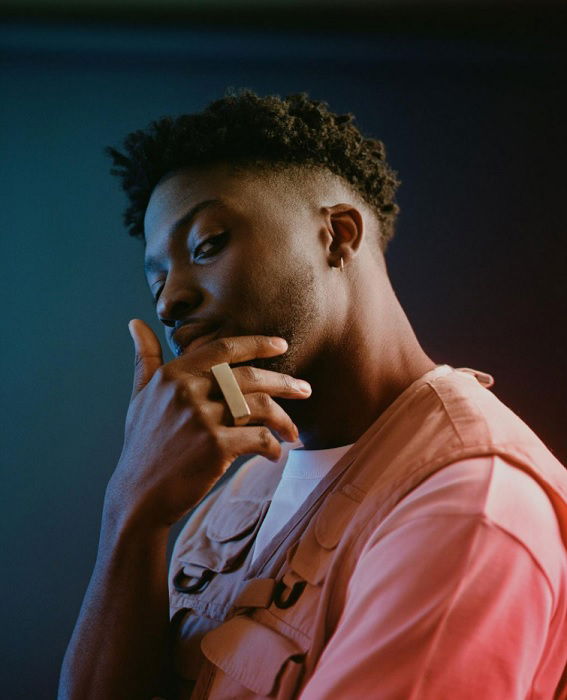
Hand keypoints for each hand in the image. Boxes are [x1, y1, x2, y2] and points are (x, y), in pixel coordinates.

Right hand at [105, 319, 311, 528]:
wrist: (139, 496)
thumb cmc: (144, 444)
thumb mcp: (140, 396)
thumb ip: (145, 358)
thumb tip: (136, 322)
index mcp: (173, 375)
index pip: (223, 349)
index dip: (257, 344)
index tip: (282, 345)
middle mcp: (187, 391)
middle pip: (249, 377)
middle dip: (284, 383)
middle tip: (306, 390)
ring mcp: (202, 418)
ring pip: (260, 406)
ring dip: (284, 419)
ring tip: (293, 432)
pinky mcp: (216, 446)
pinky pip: (259, 437)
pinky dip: (273, 446)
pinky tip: (275, 453)